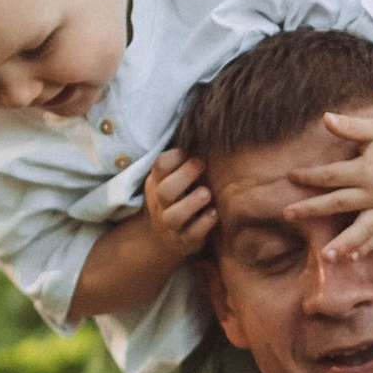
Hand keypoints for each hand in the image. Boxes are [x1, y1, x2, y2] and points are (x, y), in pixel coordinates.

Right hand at [141, 143, 215, 267]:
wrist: (163, 239)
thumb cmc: (177, 198)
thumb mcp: (173, 178)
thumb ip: (184, 161)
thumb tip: (209, 132)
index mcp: (158, 182)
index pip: (160, 166)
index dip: (174, 157)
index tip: (190, 151)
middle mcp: (160, 203)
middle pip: (165, 190)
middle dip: (184, 176)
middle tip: (202, 164)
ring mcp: (170, 224)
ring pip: (174, 216)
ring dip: (191, 203)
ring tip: (207, 194)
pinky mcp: (183, 241)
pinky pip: (191, 235)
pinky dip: (203, 224)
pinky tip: (215, 214)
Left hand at [281, 105, 372, 261]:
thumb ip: (349, 127)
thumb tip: (325, 117)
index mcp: (367, 170)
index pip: (331, 176)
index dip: (309, 176)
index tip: (290, 176)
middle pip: (338, 204)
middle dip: (311, 209)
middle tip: (287, 215)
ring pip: (362, 228)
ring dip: (343, 243)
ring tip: (326, 256)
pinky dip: (368, 245)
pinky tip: (353, 257)